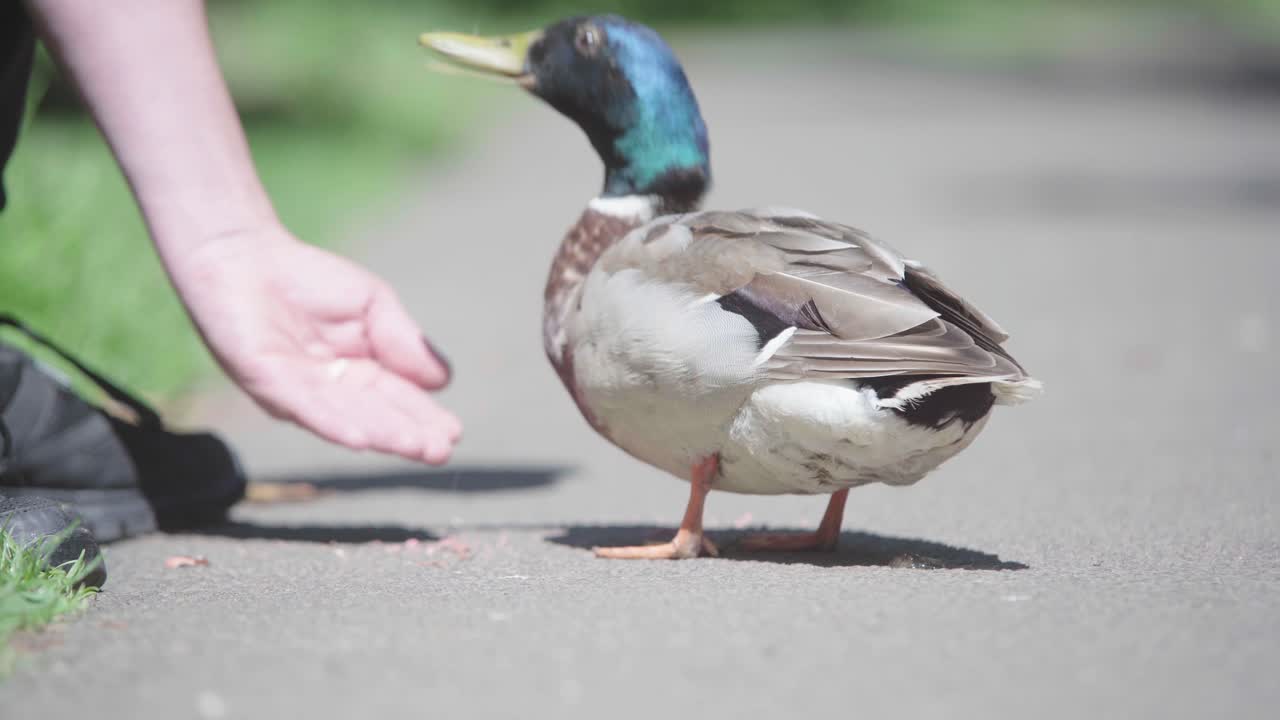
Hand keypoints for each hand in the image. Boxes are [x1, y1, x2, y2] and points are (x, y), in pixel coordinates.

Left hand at [166, 224, 460, 463]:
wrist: (245, 255)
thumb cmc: (308, 279)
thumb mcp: (374, 305)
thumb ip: (404, 341)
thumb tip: (444, 380)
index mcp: (360, 375)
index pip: (399, 401)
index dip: (425, 418)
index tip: (453, 434)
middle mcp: (331, 393)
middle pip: (376, 417)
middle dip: (408, 436)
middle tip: (440, 453)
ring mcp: (299, 392)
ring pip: (346, 418)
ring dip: (381, 436)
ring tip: (414, 448)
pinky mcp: (268, 381)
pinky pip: (305, 406)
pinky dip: (333, 424)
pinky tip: (360, 440)